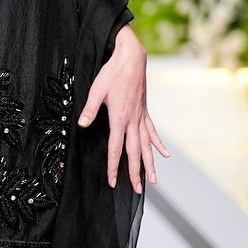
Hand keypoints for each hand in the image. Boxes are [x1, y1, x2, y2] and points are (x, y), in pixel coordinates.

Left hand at [76, 24, 170, 192]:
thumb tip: (82, 125)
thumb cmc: (112, 72)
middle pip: (134, 152)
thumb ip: (89, 109)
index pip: (116, 149)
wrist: (131, 58)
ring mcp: (141, 116)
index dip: (114, 167)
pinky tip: (164, 155)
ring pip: (146, 145)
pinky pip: (152, 131)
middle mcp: (133, 121)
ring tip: (155, 180)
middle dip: (136, 172)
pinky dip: (158, 144)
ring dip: (150, 163)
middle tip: (139, 190)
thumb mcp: (96, 90)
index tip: (113, 182)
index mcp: (119, 118)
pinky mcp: (144, 111)